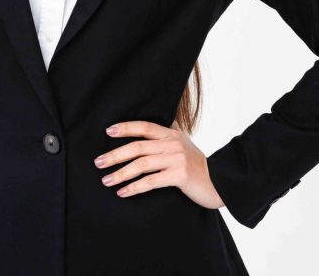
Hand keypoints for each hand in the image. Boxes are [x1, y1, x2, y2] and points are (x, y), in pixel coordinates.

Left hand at [94, 119, 224, 208]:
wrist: (221, 182)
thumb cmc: (198, 164)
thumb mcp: (184, 143)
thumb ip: (167, 135)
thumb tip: (149, 126)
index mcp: (172, 134)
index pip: (144, 127)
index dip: (125, 127)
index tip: (108, 131)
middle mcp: (173, 144)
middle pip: (137, 147)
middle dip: (115, 155)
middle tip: (98, 162)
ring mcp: (176, 160)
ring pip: (141, 165)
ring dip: (120, 173)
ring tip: (106, 180)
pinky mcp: (179, 176)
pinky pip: (151, 182)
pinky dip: (134, 187)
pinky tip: (123, 192)